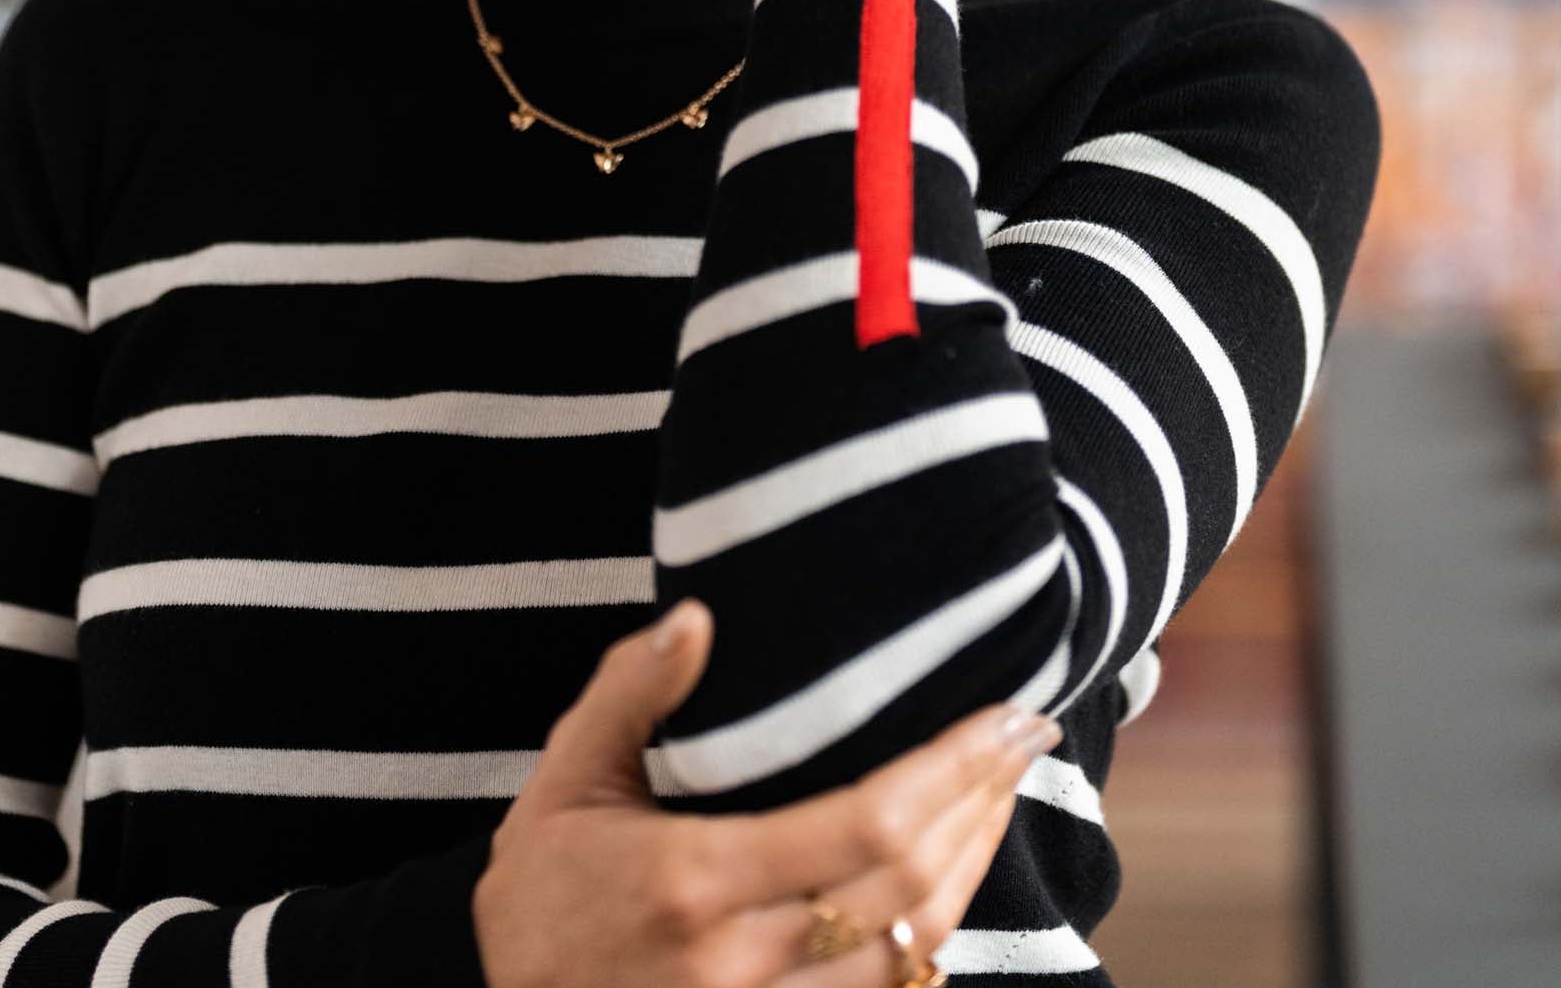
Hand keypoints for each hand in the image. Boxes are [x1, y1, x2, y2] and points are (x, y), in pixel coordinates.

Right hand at [472, 599, 1061, 987]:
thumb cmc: (540, 892)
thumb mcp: (564, 777)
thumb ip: (629, 692)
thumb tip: (699, 615)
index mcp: (694, 882)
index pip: (864, 827)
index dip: (949, 771)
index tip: (1002, 715)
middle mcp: (741, 965)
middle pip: (910, 889)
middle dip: (982, 804)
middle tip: (1027, 733)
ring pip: (914, 954)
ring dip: (974, 865)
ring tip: (1006, 787)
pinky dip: (935, 933)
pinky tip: (954, 872)